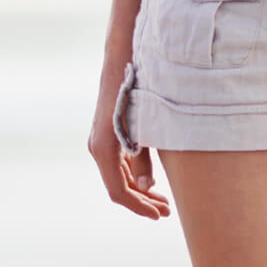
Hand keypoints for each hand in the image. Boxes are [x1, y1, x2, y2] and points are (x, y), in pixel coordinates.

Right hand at [88, 60, 171, 218]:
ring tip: (163, 199)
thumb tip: (145, 186)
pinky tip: (151, 178)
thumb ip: (145, 156)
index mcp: (105, 147)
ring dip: (139, 190)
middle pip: (119, 186)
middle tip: (167, 211)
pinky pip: (118, 162)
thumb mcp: (147, 123)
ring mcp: (102, 139)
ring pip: (118, 175)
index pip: (119, 191)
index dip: (139, 207)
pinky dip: (134, 175)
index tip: (160, 215)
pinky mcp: (108, 131)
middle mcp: (99, 145)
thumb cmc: (139, 84)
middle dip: (143, 201)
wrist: (125, 50)